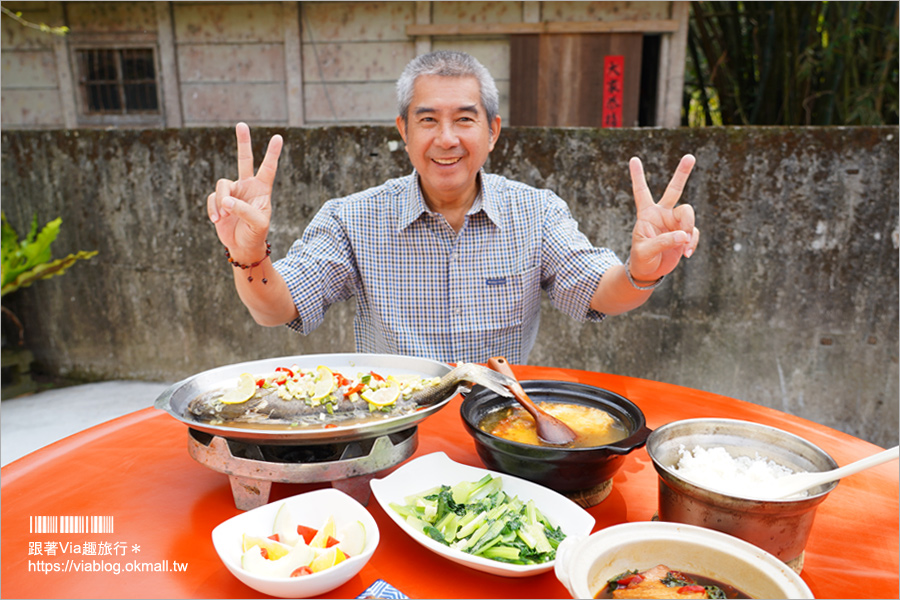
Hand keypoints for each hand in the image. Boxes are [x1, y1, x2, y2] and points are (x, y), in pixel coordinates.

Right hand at [207, 122, 282, 261]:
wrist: (243, 246)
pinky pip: (212, 199)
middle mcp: (247, 186)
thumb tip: (226, 200)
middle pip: (244, 159)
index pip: (268, 168)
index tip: (278, 137)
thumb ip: (244, 210)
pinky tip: (218, 220)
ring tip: (224, 216)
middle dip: (243, 142)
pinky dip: (213, 209)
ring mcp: (233, 192)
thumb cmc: (256, 234)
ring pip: (222, 185)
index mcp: (262, 189)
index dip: (272, 153)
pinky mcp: (219, 201)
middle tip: (242, 124)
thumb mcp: (257, 223)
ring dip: (221, 201)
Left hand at [628, 154, 698, 280]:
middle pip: (674, 189)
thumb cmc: (641, 259)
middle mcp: (662, 214)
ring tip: (685, 245)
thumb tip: (684, 235)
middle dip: (682, 173)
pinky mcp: (684, 234)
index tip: (633, 159)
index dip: (638, 176)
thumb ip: (663, 242)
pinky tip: (687, 253)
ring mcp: (674, 223)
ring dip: (689, 228)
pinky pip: (693, 233)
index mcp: (646, 214)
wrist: (649, 272)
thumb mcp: (645, 251)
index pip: (641, 191)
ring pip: (689, 214)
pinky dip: (693, 242)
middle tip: (690, 156)